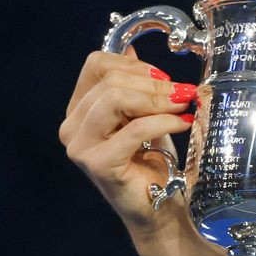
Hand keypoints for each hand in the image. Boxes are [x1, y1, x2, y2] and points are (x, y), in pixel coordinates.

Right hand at [59, 49, 197, 230]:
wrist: (160, 206)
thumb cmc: (154, 159)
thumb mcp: (146, 113)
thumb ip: (135, 85)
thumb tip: (132, 49)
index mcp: (80, 109)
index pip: (97, 64)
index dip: (135, 66)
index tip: (164, 78)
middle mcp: (71, 126)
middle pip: (110, 81)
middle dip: (154, 85)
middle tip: (183, 94)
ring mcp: (80, 146)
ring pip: (116, 99)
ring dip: (158, 100)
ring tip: (183, 106)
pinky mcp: (98, 163)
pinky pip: (134, 129)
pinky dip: (164, 121)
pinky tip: (184, 123)